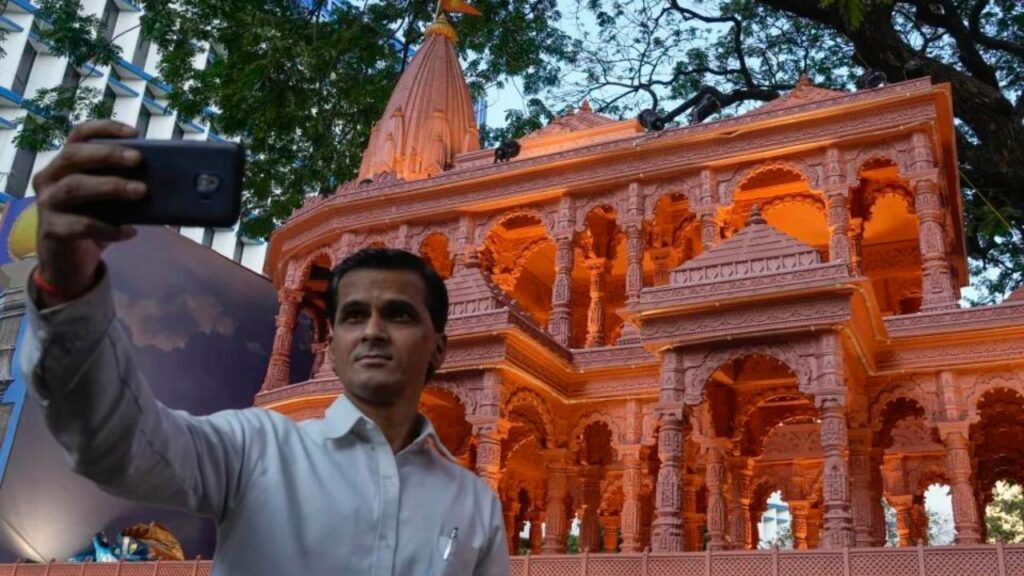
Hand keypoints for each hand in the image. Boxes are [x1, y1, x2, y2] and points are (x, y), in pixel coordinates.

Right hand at [33, 120, 146, 304]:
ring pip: (75, 187)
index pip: (78, 136)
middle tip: (138, 159)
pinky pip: (82, 225)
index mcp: (64, 164)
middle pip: (73, 156)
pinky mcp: (52, 230)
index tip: (134, 132)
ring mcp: (47, 204)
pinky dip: (109, 228)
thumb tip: (164, 176)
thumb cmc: (92, 221)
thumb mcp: (107, 200)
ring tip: (141, 191)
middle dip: (108, 155)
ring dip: (111, 186)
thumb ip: (121, 183)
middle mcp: (50, 178)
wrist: (69, 263)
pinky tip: (130, 231)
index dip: (104, 129)